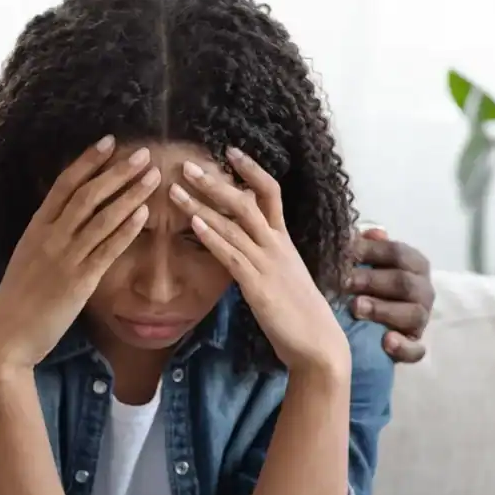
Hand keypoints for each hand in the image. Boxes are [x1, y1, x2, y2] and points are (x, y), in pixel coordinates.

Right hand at [0, 137, 162, 372]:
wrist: (5, 337)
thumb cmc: (15, 302)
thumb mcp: (26, 260)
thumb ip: (45, 239)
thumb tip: (67, 222)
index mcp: (35, 229)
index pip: (63, 184)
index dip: (88, 161)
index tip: (108, 142)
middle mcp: (49, 237)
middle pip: (88, 194)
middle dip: (117, 171)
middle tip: (143, 153)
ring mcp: (64, 258)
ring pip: (102, 217)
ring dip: (130, 194)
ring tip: (153, 177)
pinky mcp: (79, 282)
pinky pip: (107, 249)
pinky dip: (126, 228)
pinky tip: (144, 214)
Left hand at [172, 148, 348, 377]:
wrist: (318, 343)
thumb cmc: (298, 313)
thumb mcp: (283, 275)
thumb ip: (265, 255)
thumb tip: (244, 243)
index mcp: (283, 241)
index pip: (270, 193)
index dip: (250, 170)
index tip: (229, 150)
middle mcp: (276, 245)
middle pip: (246, 201)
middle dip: (215, 181)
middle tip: (187, 164)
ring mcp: (267, 263)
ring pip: (233, 224)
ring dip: (201, 204)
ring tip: (176, 188)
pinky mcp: (257, 285)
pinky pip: (231, 254)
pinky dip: (211, 236)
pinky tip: (192, 223)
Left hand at [346, 228, 432, 363]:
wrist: (366, 324)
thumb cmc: (365, 284)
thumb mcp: (362, 261)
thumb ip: (366, 245)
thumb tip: (374, 232)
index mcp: (414, 265)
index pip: (398, 253)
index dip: (371, 252)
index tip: (343, 254)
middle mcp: (423, 290)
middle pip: (405, 283)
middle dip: (373, 281)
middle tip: (344, 282)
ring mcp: (420, 320)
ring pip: (414, 314)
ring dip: (384, 310)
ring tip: (356, 308)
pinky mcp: (414, 346)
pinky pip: (416, 349)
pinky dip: (403, 347)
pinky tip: (386, 342)